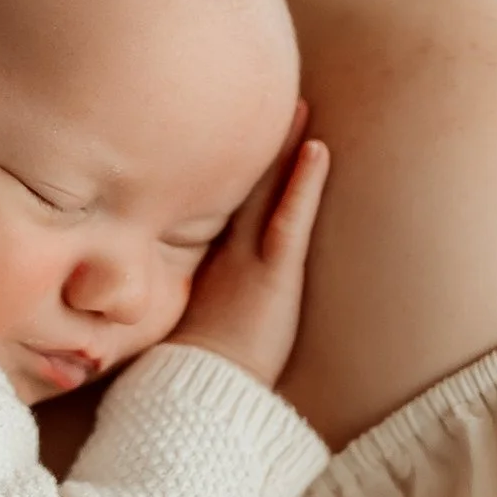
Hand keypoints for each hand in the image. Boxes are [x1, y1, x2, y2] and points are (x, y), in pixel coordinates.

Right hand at [168, 117, 328, 390]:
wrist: (197, 394)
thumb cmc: (190, 373)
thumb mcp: (181, 331)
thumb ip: (186, 308)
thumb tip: (186, 308)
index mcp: (201, 265)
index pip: (216, 210)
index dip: (227, 174)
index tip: (230, 141)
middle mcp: (221, 253)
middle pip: (240, 189)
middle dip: (255, 148)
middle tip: (263, 101)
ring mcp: (247, 259)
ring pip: (266, 193)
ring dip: (282, 149)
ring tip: (297, 106)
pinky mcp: (273, 275)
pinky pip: (290, 219)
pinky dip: (304, 184)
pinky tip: (316, 148)